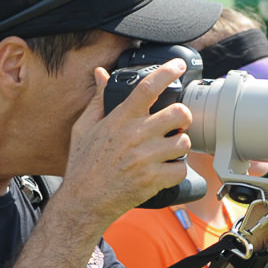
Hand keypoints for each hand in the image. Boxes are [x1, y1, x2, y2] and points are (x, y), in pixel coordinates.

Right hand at [59, 60, 193, 226]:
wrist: (83, 201)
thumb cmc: (83, 165)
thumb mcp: (84, 128)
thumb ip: (98, 99)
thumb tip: (101, 74)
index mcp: (120, 119)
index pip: (148, 87)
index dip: (167, 72)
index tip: (178, 66)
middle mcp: (136, 136)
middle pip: (179, 113)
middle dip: (182, 117)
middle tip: (175, 124)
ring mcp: (146, 158)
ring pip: (184, 142)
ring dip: (179, 145)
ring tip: (167, 150)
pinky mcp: (153, 180)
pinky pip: (181, 169)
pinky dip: (176, 171)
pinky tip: (164, 170)